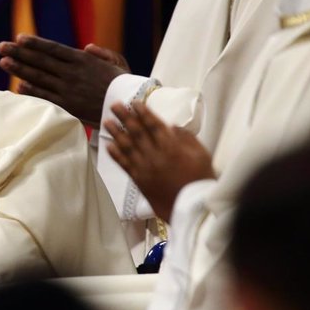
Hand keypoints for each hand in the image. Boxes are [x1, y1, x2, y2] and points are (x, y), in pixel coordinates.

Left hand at [0, 34, 128, 126]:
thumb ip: (101, 53)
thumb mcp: (118, 62)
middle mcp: (72, 73)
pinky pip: (45, 97)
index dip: (35, 43)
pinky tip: (18, 85)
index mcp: (83, 60)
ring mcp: (68, 90)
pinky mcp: (68, 106)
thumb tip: (87, 47)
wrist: (128, 107)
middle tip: (2, 47)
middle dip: (19, 53)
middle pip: (41, 61)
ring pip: (39, 77)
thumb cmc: (124, 84)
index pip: (53, 49)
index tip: (19, 38)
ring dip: (20, 69)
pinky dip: (31, 91)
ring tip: (4, 62)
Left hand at [104, 101, 214, 220]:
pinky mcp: (139, 179)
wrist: (191, 206)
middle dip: (125, 117)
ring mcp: (144, 167)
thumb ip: (186, 138)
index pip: (153, 125)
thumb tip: (171, 126)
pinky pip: (124, 165)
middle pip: (136, 132)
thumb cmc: (200, 179)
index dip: (142, 113)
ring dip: (116, 133)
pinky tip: (109, 146)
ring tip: (107, 122)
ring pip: (127, 146)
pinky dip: (116, 155)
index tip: (134, 103)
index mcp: (171, 146)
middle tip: (114, 105)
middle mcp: (154, 154)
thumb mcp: (201, 154)